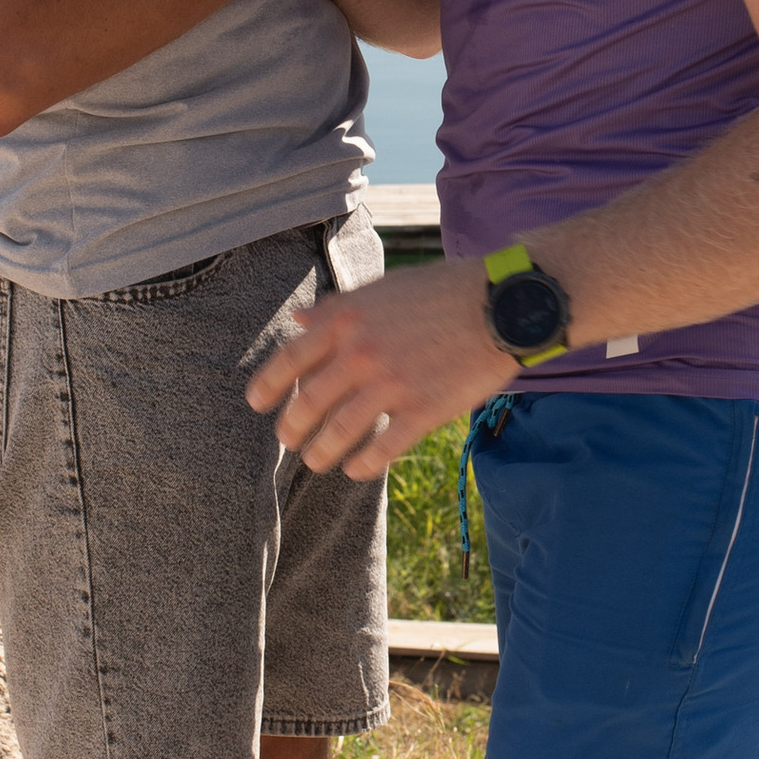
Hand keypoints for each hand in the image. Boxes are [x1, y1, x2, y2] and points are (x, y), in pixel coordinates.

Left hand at [244, 257, 504, 476]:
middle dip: (292, 428)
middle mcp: (362, 352)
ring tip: (316, 462)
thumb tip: (298, 319)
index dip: (268, 386)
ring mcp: (393, 384)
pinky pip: (383, 449)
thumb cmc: (443, 291)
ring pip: (341, 432)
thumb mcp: (382, 288)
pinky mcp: (424, 410)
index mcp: (348, 319)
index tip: (257, 404)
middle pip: (310, 403)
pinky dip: (364, 464)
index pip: (291, 358)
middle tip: (288, 441)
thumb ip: (338, 307)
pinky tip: (357, 470)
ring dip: (322, 453)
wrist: (501, 304)